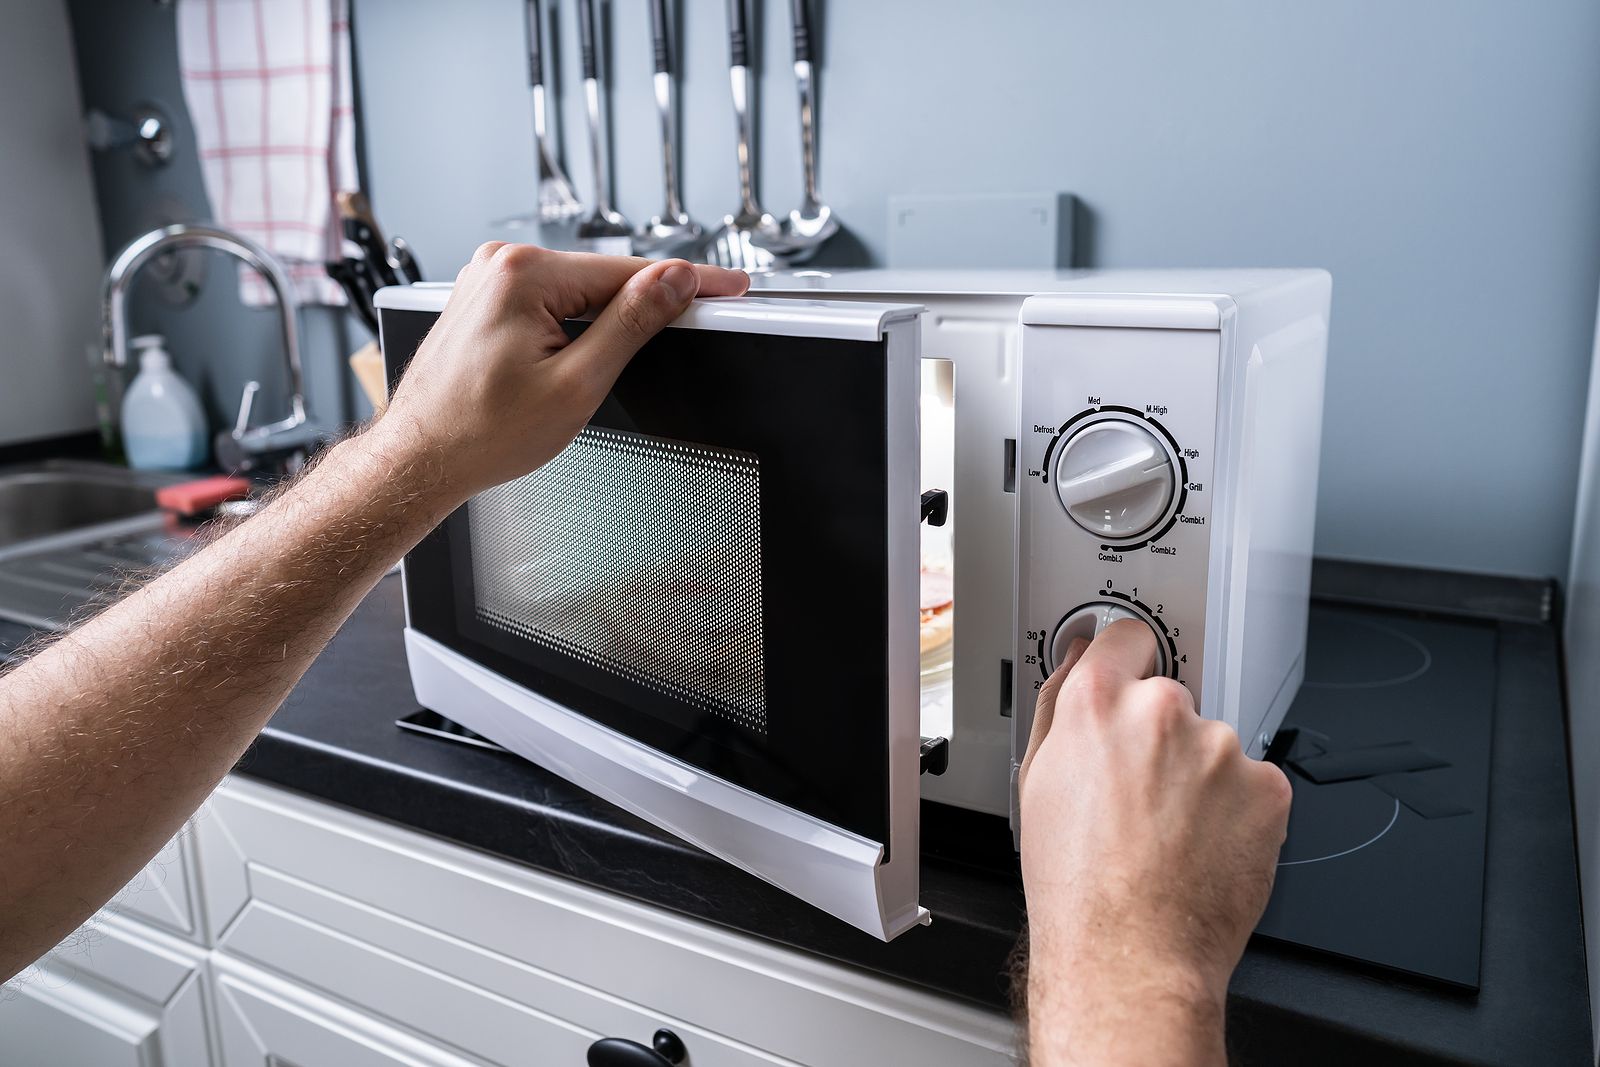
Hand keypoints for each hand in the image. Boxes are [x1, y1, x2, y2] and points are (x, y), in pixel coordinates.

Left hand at [372, 243, 748, 505]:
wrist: (422, 458)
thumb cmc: (481, 432)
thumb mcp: (576, 383)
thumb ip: (631, 324)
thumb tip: (672, 282)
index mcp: (523, 274)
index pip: (629, 271)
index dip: (688, 283)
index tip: (729, 286)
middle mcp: (501, 265)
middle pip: (603, 279)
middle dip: (644, 306)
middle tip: (694, 324)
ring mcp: (487, 279)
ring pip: (577, 292)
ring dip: (606, 319)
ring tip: (613, 360)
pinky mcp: (484, 299)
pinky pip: (550, 301)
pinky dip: (576, 323)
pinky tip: (580, 355)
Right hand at [1017, 620, 1291, 1064]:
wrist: (1129, 953)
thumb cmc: (1077, 886)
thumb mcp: (1038, 782)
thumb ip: (1059, 705)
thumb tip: (1077, 661)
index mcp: (1098, 704)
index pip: (1128, 637)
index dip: (1128, 661)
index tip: (1132, 675)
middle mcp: (1162, 713)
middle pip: (1171, 700)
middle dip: (1159, 738)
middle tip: (1138, 797)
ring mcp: (1221, 748)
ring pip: (1213, 746)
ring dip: (1200, 777)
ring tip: (1168, 835)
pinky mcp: (1267, 786)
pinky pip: (1252, 784)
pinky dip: (1236, 811)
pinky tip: (1203, 847)